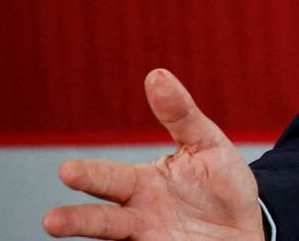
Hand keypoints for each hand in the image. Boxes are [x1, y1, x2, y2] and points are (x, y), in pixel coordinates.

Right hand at [43, 69, 265, 239]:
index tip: (67, 171)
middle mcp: (138, 214)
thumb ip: (182, 115)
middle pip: (102, 218)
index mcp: (143, 183)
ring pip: (113, 238)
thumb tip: (157, 74)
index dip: (89, 175)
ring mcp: (149, 238)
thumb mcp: (207, 145)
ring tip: (60, 232)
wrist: (246, 228)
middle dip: (77, 220)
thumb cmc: (221, 185)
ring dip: (88, 236)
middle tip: (52, 220)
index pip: (110, 178)